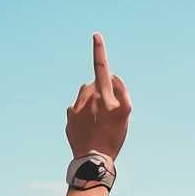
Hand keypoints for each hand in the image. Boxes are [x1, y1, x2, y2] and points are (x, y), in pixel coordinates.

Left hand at [66, 33, 131, 161]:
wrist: (93, 160)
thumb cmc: (113, 137)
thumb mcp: (125, 114)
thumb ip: (121, 91)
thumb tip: (111, 77)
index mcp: (102, 95)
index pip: (101, 67)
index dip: (99, 50)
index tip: (96, 35)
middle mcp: (87, 97)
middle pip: (95, 85)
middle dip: (101, 92)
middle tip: (108, 114)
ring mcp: (76, 108)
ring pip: (85, 96)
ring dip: (91, 103)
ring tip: (98, 123)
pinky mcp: (69, 118)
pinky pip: (77, 110)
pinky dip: (83, 116)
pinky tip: (89, 130)